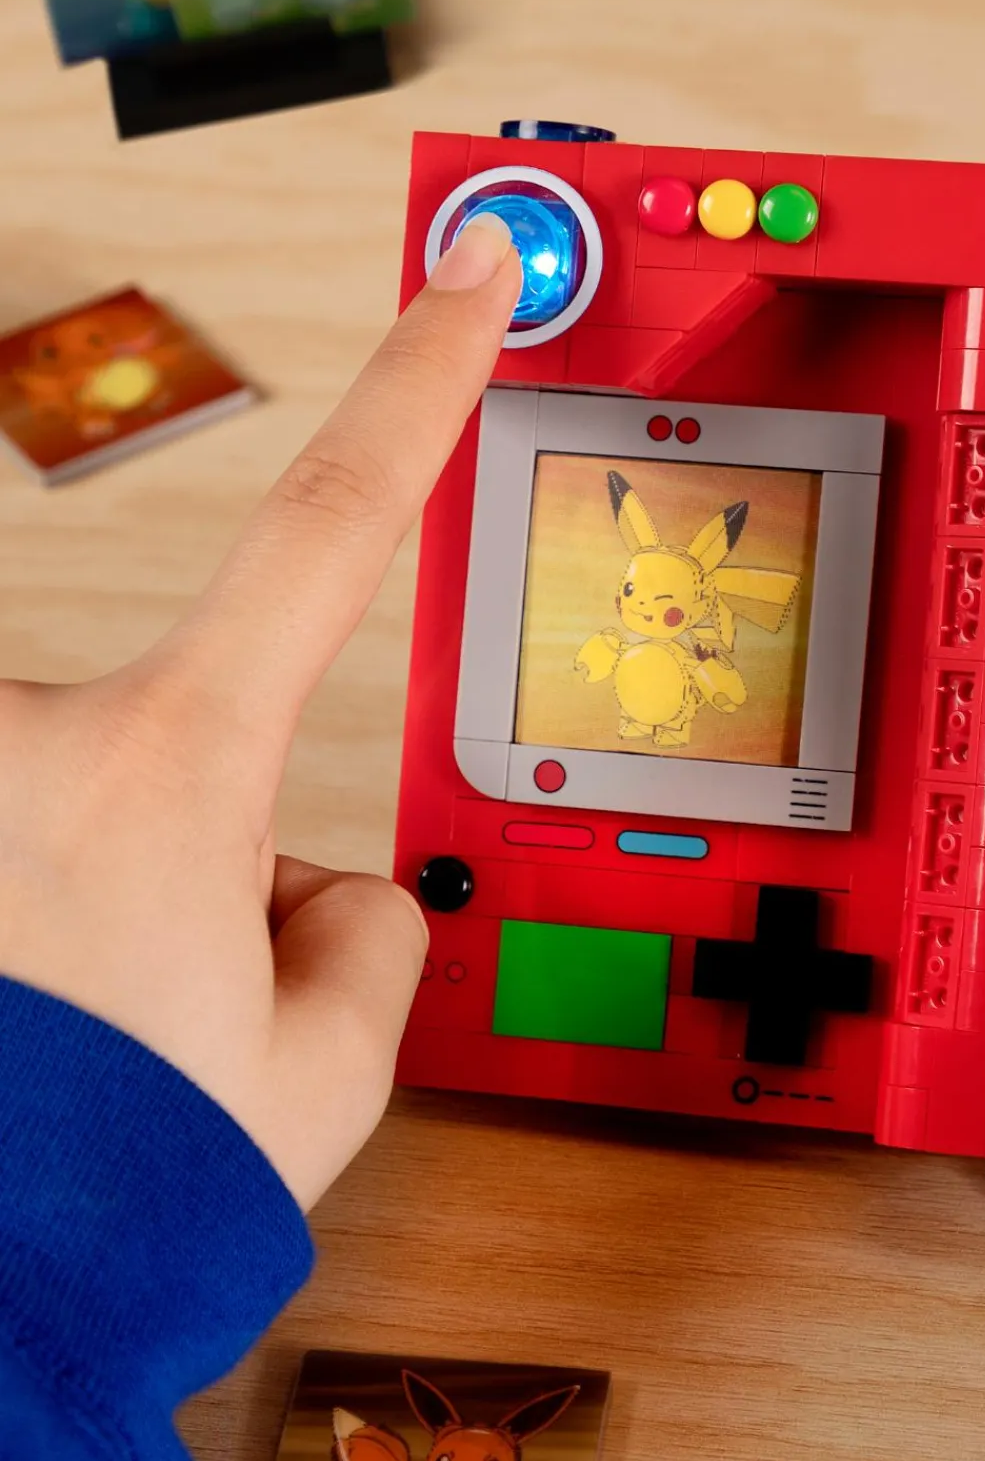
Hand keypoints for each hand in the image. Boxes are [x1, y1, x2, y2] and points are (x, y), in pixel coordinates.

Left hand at [0, 214, 520, 1209]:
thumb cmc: (124, 1182)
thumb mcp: (333, 1062)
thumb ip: (372, 934)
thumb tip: (326, 886)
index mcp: (171, 766)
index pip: (329, 526)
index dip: (413, 385)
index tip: (462, 278)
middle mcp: (21, 742)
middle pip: (184, 735)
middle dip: (201, 853)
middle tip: (170, 1008)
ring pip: (71, 807)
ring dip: (93, 906)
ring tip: (66, 1045)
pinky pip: (6, 840)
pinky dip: (23, 925)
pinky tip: (17, 1024)